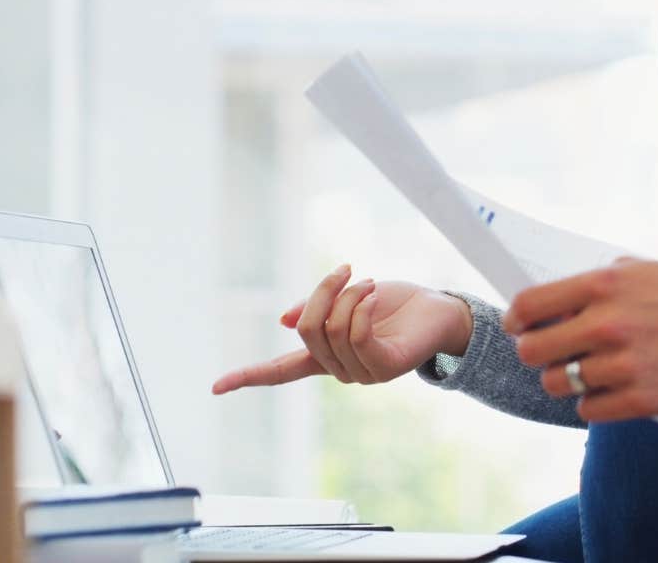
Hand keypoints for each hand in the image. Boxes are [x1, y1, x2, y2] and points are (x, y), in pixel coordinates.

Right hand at [210, 265, 472, 393]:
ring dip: (348, 295)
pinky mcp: (384, 368)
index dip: (247, 376)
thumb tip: (285, 322)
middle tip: (347, 270)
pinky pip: (356, 335)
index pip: (281, 371)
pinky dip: (360, 307)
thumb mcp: (351, 298)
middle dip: (323, 292)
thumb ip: (319, 309)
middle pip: (307, 330)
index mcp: (328, 356)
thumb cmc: (398, 304)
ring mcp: (362, 373)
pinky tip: (372, 294)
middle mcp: (341, 370)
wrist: (443, 310)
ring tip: (368, 282)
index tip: (214, 387)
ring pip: (332, 329)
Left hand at [503, 259, 657, 422]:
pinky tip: (608, 389)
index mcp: (606, 286)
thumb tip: (552, 304)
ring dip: (566, 379)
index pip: (530, 306)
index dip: (515, 319)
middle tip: (551, 352)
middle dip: (536, 353)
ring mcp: (625, 365)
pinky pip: (590, 409)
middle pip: (534, 352)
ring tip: (583, 371)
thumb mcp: (643, 270)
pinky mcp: (643, 400)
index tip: (519, 327)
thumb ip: (597, 284)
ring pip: (561, 383)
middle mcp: (610, 325)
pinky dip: (594, 402)